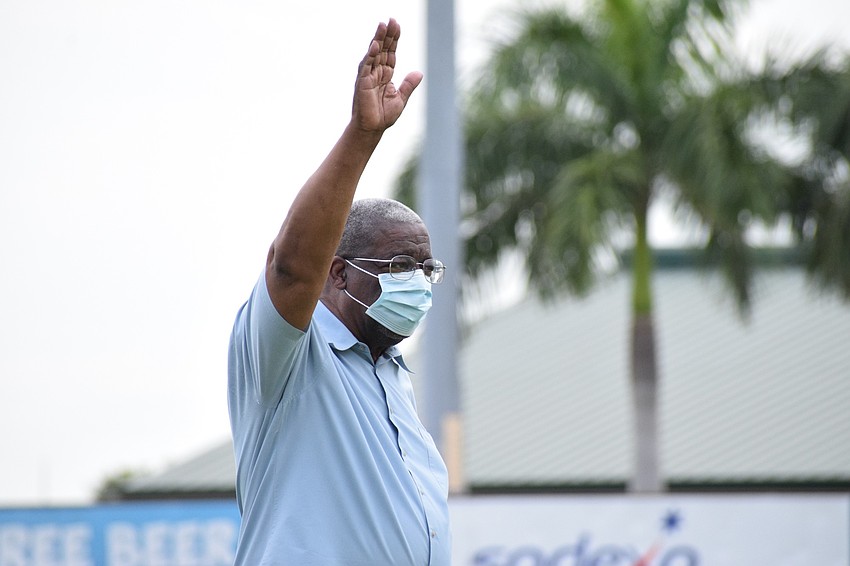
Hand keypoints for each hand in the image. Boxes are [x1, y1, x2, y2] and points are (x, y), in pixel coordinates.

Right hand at [352, 18, 422, 132]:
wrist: (372, 129)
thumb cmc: (383, 116)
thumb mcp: (401, 98)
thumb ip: (408, 85)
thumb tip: (419, 72)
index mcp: (386, 75)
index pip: (390, 53)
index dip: (394, 40)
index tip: (397, 26)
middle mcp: (376, 72)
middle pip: (382, 49)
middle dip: (387, 35)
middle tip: (391, 20)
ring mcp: (368, 76)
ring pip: (373, 54)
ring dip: (377, 40)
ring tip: (382, 25)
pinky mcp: (362, 83)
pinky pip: (366, 66)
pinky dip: (370, 56)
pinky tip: (375, 45)